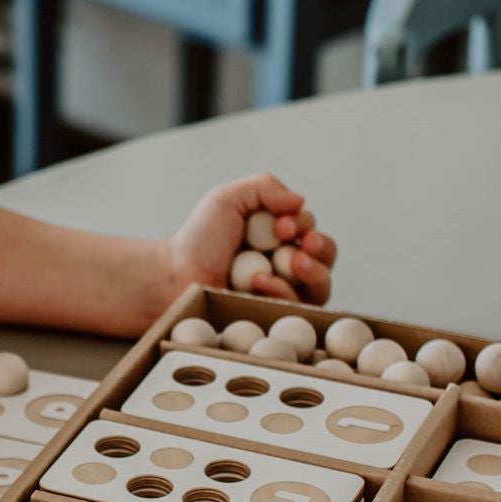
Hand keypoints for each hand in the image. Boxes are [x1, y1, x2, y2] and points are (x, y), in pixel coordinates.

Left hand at [166, 174, 336, 305]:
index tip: (282, 225)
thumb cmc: (198, 239)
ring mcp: (282, 289)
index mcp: (278, 233)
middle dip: (322, 247)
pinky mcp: (274, 313)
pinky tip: (260, 282)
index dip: (303, 224)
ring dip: (313, 270)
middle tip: (305, 244)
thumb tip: (301, 201)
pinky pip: (298, 306)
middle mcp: (284, 261)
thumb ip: (265, 188)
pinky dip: (283, 290)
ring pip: (320, 283)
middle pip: (325, 255)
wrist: (175, 275)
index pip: (309, 227)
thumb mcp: (228, 199)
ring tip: (293, 263)